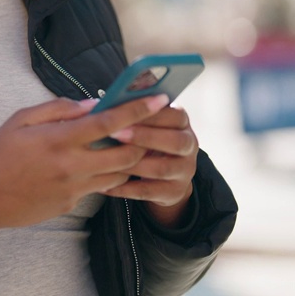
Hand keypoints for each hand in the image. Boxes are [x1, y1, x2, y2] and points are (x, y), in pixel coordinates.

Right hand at [0, 94, 170, 232]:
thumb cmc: (0, 153)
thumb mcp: (20, 120)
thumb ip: (57, 109)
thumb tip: (91, 104)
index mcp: (59, 139)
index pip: (108, 122)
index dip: (137, 109)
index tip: (159, 98)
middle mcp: (72, 165)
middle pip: (127, 154)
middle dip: (143, 141)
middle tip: (146, 129)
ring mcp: (74, 188)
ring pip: (119, 174)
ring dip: (129, 160)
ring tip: (126, 146)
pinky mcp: (72, 204)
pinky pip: (99, 188)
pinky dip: (106, 175)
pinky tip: (96, 165)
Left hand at [103, 105, 197, 227]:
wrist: (165, 176)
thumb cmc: (147, 140)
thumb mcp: (149, 125)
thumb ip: (136, 114)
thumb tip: (108, 103)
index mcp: (183, 124)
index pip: (174, 116)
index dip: (151, 115)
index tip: (125, 113)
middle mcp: (190, 146)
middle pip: (175, 142)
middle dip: (144, 137)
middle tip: (116, 134)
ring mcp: (185, 171)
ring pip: (161, 168)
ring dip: (133, 164)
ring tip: (108, 160)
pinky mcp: (174, 192)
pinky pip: (148, 191)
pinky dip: (125, 188)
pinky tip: (105, 185)